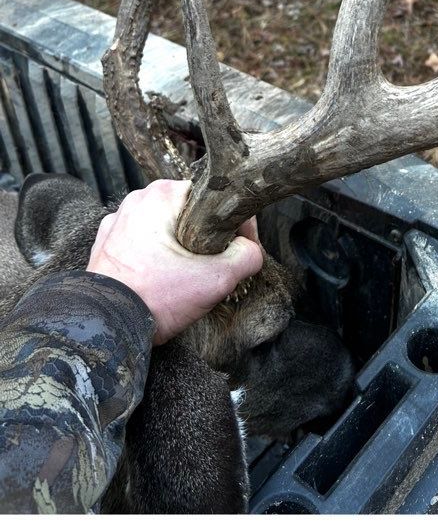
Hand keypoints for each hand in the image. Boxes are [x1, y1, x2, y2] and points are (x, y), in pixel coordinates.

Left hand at [86, 179, 262, 343]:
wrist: (103, 325)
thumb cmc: (153, 298)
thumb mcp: (215, 280)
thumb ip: (246, 258)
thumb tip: (251, 250)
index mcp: (162, 195)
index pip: (214, 198)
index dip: (236, 225)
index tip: (241, 249)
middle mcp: (137, 201)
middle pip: (190, 214)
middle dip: (207, 240)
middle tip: (213, 269)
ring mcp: (118, 221)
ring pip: (167, 229)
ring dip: (181, 250)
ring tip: (185, 279)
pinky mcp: (107, 243)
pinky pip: (143, 244)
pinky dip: (155, 258)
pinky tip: (161, 281)